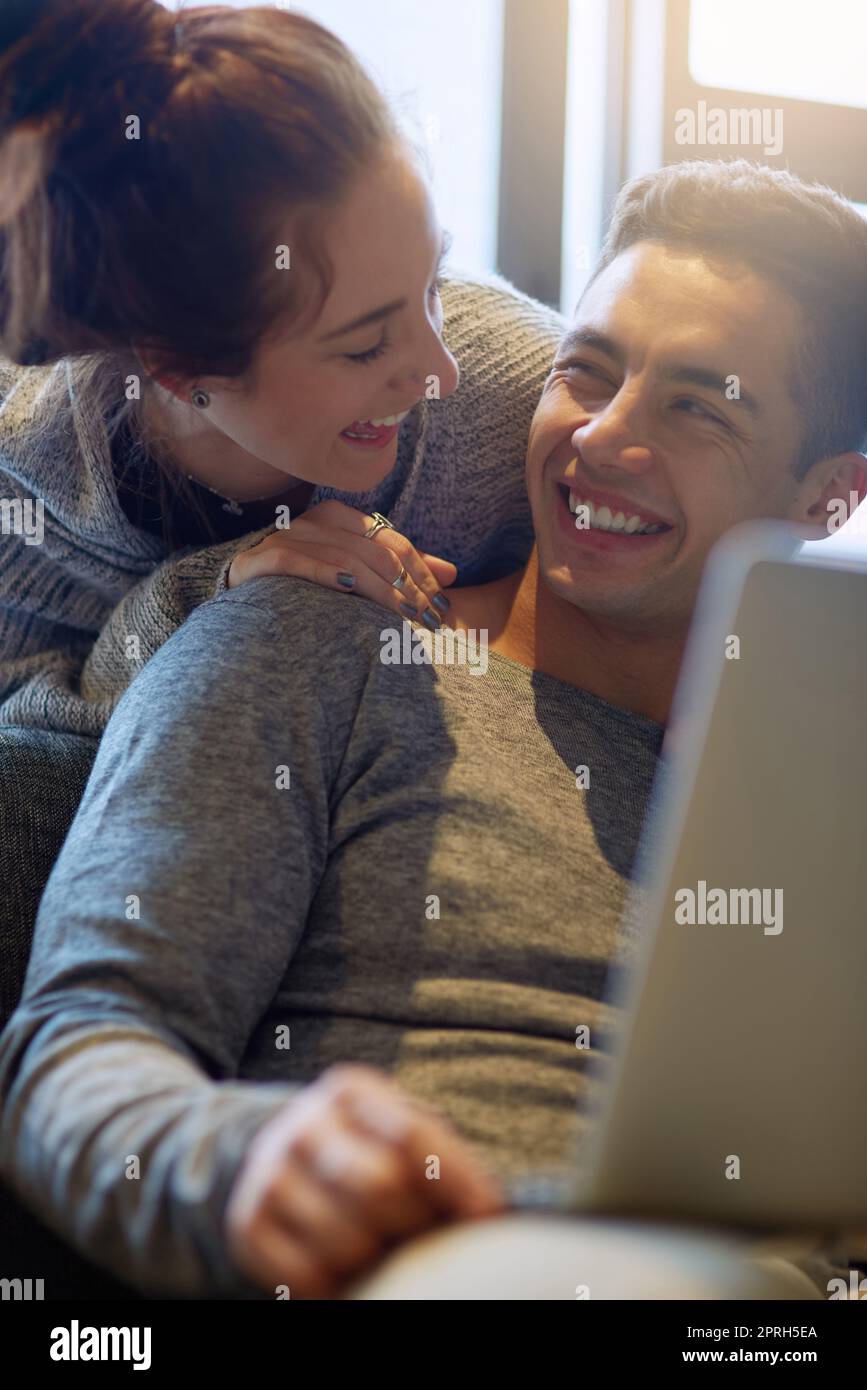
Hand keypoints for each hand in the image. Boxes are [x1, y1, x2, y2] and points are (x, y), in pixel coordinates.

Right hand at [224, 1064, 505, 1297]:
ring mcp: (271, 1173)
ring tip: (386, 1253)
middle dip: (414, 1224)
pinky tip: (348, 1271)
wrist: (279, 1155)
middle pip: (380, 1187)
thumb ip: (442, 1157)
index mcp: (350, 1091)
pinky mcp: (248, 1223)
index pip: (412, 1135)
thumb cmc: (367, 1149)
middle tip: (423, 1236)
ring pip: (346, 1238)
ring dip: (378, 1259)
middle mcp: (305, 1124)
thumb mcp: (400, 1131)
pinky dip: (336, 1286)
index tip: (487, 1216)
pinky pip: (305, 1276)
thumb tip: (493, 1213)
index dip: (457, 1181)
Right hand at [227, 500, 456, 626]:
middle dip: (406, 585)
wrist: (239, 595)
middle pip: (372, 550)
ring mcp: (283, 539)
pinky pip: (294, 561)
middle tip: (428, 617)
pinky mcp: (257, 561)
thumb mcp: (356, 571)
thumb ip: (401, 569)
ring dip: (378, 588)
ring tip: (403, 615)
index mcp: (337, 518)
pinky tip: (348, 588)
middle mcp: (312, 522)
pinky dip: (323, 572)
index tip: (441, 602)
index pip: (391, 540)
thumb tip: (453, 574)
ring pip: (342, 557)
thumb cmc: (305, 586)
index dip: (421, 570)